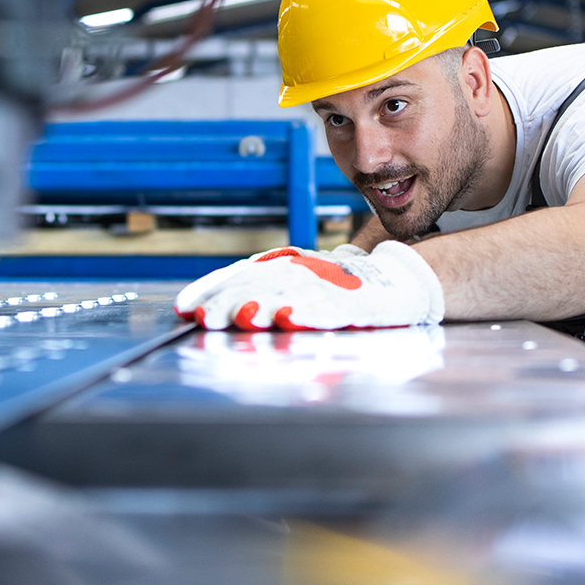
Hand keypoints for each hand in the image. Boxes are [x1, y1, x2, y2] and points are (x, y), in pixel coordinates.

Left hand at [174, 242, 443, 330]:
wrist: (399, 280)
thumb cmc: (340, 288)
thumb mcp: (295, 283)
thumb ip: (260, 292)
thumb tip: (211, 308)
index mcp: (283, 265)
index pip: (238, 273)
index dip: (210, 289)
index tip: (184, 309)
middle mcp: (301, 270)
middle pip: (257, 284)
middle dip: (228, 301)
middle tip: (205, 319)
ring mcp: (328, 286)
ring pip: (288, 294)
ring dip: (262, 305)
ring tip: (241, 317)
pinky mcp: (354, 303)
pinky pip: (328, 307)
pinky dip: (308, 312)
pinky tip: (289, 318)